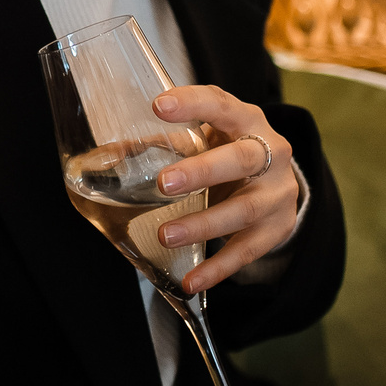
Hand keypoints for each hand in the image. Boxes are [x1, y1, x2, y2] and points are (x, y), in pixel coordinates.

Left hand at [147, 85, 300, 293]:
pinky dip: (217, 269)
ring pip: (244, 210)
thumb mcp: (208, 138)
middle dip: (202, 171)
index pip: (222, 105)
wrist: (277, 183)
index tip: (159, 106)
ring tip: (166, 235)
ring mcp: (277, 193)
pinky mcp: (277, 228)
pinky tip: (191, 281)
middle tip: (164, 183)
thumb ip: (165, 144)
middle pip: (241, 159)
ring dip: (203, 224)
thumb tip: (107, 156)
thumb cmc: (230, 152)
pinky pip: (246, 251)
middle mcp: (271, 153)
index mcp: (247, 120)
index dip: (193, 103)